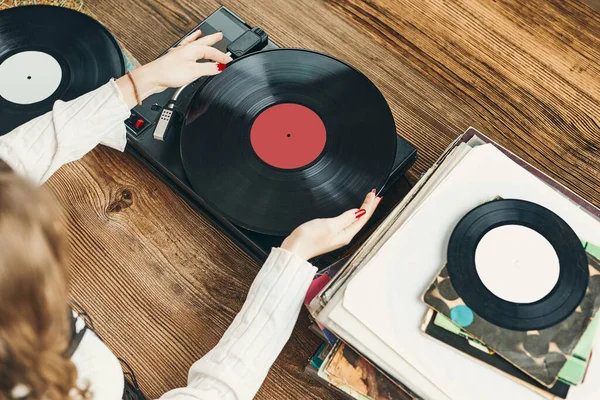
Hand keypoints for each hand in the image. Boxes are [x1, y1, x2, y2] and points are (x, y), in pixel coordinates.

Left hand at [116, 30, 231, 106]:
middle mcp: (186, 49)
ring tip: (204, 34)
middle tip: (220, 36)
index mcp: (192, 50)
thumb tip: (219, 67)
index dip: (222, 57)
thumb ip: (208, 69)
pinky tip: (188, 47)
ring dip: (200, 39)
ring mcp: (180, 53)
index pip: (212, 52)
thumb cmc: (169, 73)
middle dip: (212, 39)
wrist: (153, 78)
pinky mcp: (175, 60)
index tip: (229, 62)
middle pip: (203, 43)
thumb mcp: (194, 72)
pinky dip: (189, 45)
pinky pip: (186, 48)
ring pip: (193, 44)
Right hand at [281, 190, 381, 260]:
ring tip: (368, 202)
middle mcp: (344, 236)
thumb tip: (359, 212)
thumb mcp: (329, 225)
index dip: (369, 205)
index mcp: (346, 234)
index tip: (373, 194)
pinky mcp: (330, 235)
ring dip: (362, 210)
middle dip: (369, 207)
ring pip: (355, 221)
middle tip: (375, 196)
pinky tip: (352, 213)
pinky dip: (353, 215)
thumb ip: (345, 218)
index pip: (363, 217)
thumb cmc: (308, 239)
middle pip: (361, 220)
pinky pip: (347, 223)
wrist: (294, 250)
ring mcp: (337, 236)